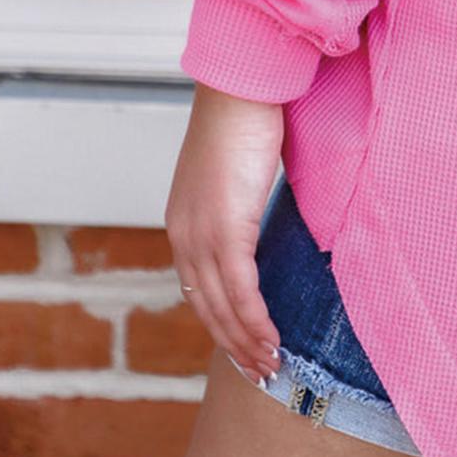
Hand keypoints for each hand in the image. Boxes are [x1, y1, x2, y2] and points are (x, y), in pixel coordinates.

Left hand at [165, 83, 284, 386]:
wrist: (242, 88)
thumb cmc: (245, 119)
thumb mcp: (235, 172)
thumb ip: (240, 203)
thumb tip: (260, 224)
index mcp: (184, 222)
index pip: (198, 287)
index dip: (220, 320)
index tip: (242, 343)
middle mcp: (185, 235)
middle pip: (206, 306)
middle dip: (232, 342)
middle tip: (258, 369)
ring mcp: (203, 236)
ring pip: (222, 307)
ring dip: (248, 341)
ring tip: (271, 364)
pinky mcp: (227, 231)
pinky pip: (242, 292)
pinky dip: (256, 322)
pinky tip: (272, 339)